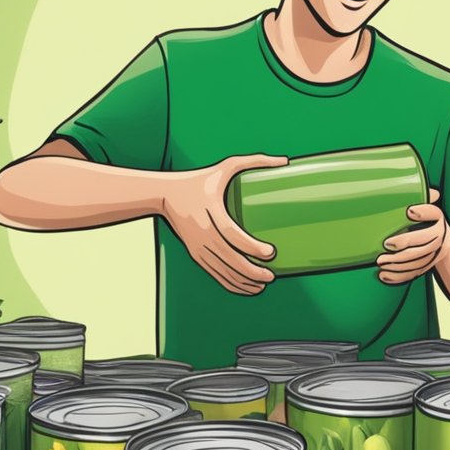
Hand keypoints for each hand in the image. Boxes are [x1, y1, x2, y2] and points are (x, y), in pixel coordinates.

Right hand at [162, 154, 287, 294]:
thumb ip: (254, 160)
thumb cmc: (199, 180)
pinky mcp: (195, 254)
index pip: (232, 234)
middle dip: (251, 271)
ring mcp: (197, 245)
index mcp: (210, 210)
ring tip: (263, 284)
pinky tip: (247, 288)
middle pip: (228, 257)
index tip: (270, 252)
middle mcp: (202, 231)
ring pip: (221, 270)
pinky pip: (214, 273)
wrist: (166, 195)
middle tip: (271, 275)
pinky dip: (230, 284)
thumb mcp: (224, 166)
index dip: (251, 247)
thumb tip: (284, 160)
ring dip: (243, 281)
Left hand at [377, 188, 446, 284]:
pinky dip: (398, 277)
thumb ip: (426, 199)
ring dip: (398, 264)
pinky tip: (383, 275)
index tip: (409, 211)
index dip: (423, 213)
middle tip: (385, 244)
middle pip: (423, 243)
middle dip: (405, 244)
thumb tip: (432, 192)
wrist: (446, 244)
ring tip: (381, 262)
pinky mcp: (424, 267)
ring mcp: (433, 256)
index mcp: (439, 223)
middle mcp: (439, 240)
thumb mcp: (430, 210)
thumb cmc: (430, 222)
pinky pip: (412, 274)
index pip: (434, 216)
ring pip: (417, 262)